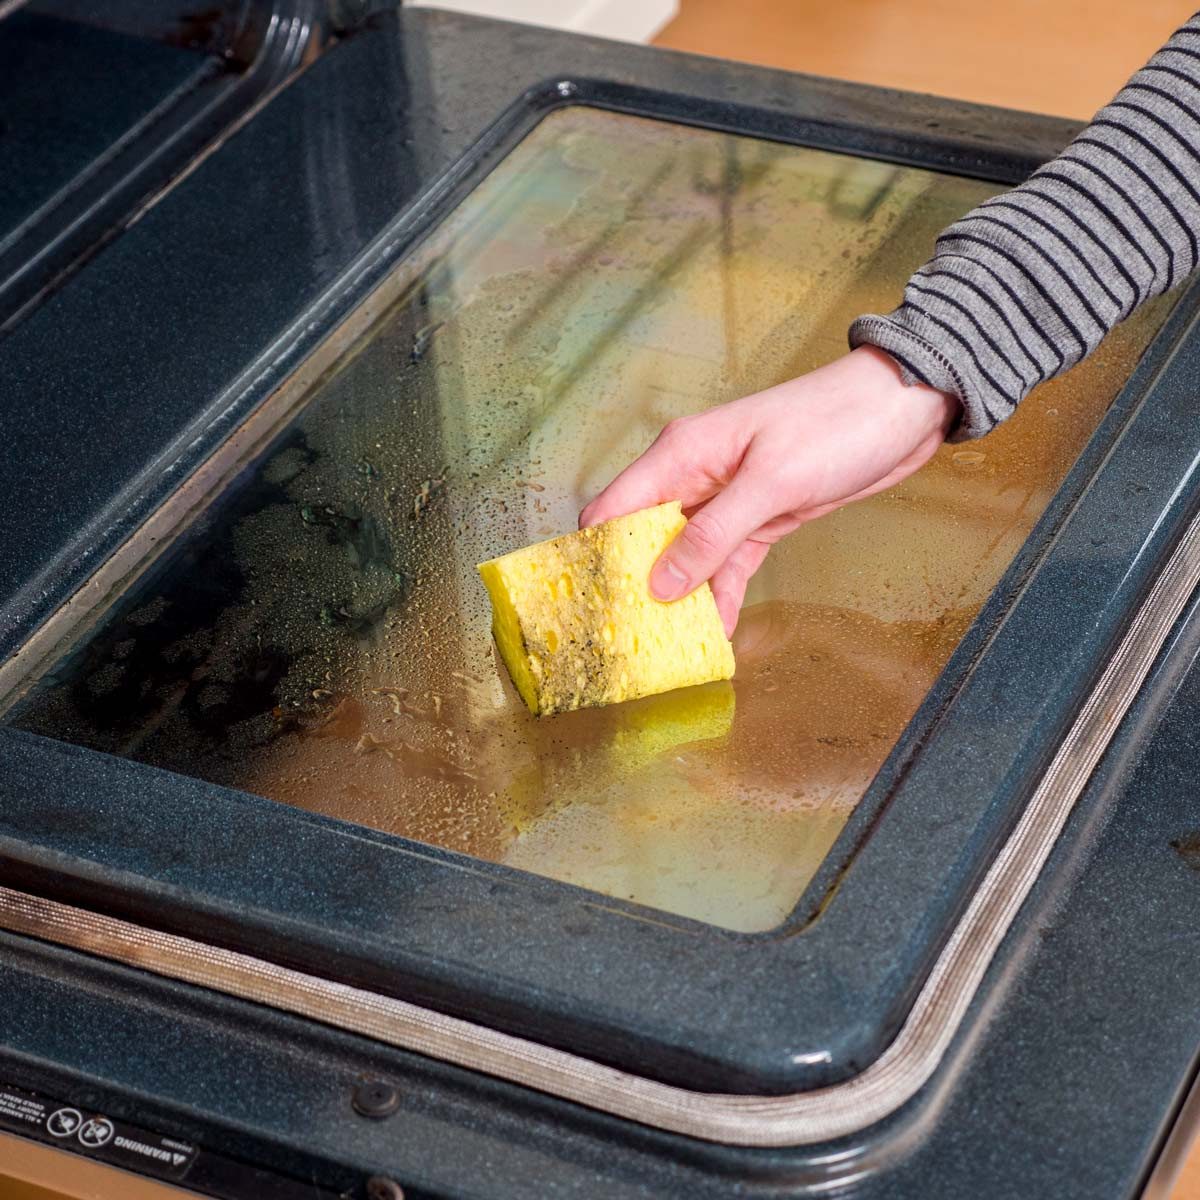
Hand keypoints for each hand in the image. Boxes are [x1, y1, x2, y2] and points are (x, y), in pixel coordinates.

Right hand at [579, 346, 959, 635]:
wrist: (903, 410)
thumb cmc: (836, 424)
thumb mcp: (772, 482)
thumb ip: (713, 534)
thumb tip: (661, 582)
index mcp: (681, 455)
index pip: (614, 509)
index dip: (598, 555)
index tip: (594, 603)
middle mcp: (694, 479)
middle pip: (644, 540)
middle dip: (636, 585)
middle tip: (630, 638)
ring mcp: (726, 501)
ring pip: (685, 559)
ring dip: (680, 598)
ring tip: (670, 646)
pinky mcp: (759, 520)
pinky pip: (726, 565)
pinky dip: (720, 595)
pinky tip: (715, 631)